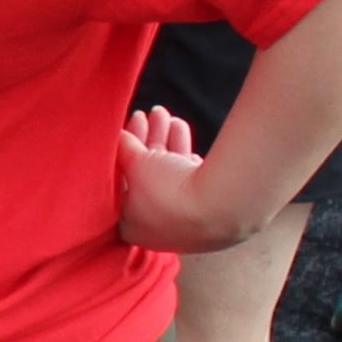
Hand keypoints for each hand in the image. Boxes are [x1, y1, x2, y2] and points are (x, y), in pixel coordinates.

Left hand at [114, 101, 223, 251]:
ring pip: (173, 176)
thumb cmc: (168, 191)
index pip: (121, 180)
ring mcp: (186, 224)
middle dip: (152, 139)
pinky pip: (193, 184)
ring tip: (174, 119)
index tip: (136, 121)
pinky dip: (188, 161)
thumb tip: (116, 135)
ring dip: (172, 143)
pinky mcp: (210, 216)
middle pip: (148, 176)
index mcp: (130, 227)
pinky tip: (190, 148)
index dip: (125, 147)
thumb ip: (123, 148)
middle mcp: (157, 230)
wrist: (224, 209)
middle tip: (156, 112)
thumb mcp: (137, 163)